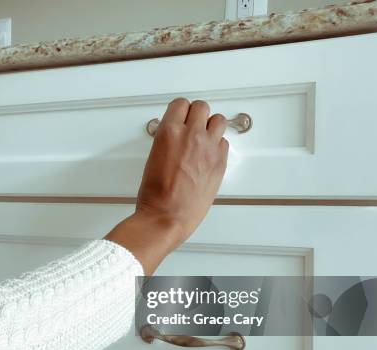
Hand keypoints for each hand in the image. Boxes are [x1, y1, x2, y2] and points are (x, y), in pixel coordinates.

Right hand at [105, 99, 227, 274]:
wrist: (167, 217)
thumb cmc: (155, 196)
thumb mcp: (152, 159)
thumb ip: (166, 142)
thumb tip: (173, 137)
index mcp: (169, 132)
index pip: (180, 104)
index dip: (180, 110)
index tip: (180, 115)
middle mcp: (191, 135)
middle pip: (201, 107)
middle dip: (196, 115)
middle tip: (192, 124)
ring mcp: (208, 148)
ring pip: (218, 120)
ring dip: (211, 125)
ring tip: (204, 136)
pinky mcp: (220, 162)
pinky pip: (224, 142)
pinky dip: (217, 145)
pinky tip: (209, 154)